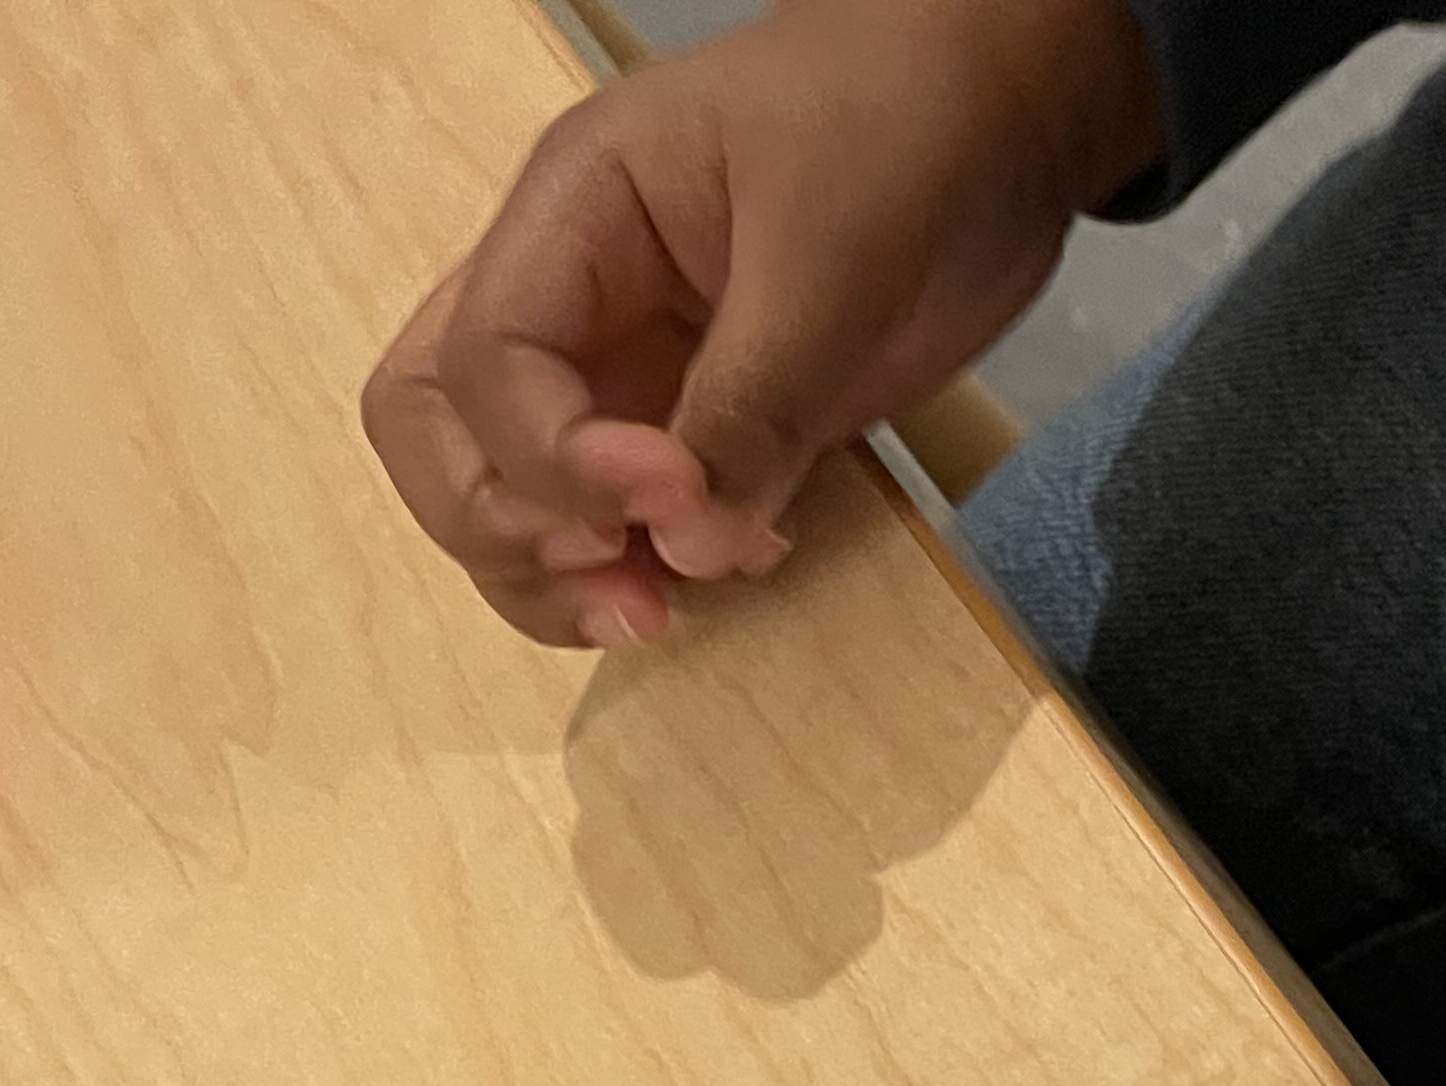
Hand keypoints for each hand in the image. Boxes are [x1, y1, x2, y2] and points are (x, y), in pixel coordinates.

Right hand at [361, 0, 1159, 646]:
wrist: (1004, 111)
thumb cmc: (905, 125)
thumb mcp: (830, 258)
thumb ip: (753, 405)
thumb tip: (688, 548)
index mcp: (574, 211)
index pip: (482, 363)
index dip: (552, 456)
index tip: (669, 492)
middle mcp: (571, 297)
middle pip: (441, 432)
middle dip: (504, 524)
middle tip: (619, 580)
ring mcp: (623, 368)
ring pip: (506, 493)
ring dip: (553, 576)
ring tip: (654, 613)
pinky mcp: (692, 429)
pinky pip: (618, 523)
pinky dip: (642, 571)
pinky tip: (725, 571)